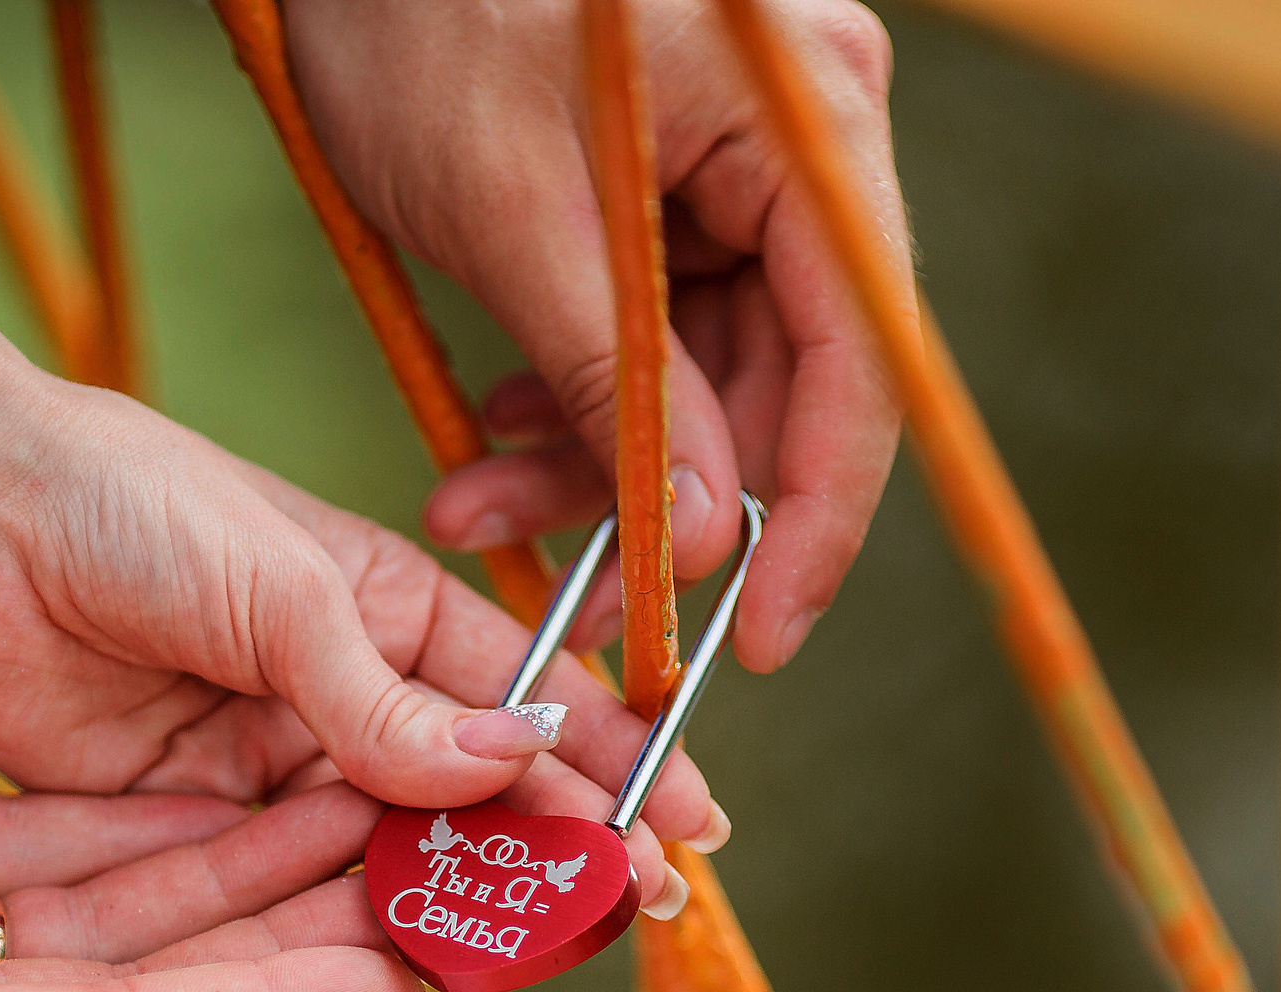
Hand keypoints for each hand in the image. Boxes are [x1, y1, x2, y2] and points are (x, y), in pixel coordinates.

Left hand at [0, 365, 723, 906]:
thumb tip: (516, 767)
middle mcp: (342, 691)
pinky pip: (283, 885)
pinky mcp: (187, 820)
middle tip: (641, 912)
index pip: (526, 693)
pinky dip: (341, 920)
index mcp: (388, 606)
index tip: (694, 824)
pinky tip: (408, 959)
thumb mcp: (280, 589)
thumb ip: (386, 697)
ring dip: (459, 895)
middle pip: (469, 790)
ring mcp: (269, 761)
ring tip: (545, 947)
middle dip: (553, 847)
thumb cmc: (131, 506)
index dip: (613, 759)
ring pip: (385, 848)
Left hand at [287, 0, 907, 670]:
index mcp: (806, 116)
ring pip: (705, 372)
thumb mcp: (515, 217)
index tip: (759, 640)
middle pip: (784, 376)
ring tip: (474, 504)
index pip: (862, 358)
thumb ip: (621, 384)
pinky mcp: (676, 186)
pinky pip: (653, 329)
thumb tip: (709, 539)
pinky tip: (497, 429)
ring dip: (596, 458)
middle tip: (572, 598)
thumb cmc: (418, 14)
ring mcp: (743, 162)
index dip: (816, 516)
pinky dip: (579, 393)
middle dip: (666, 497)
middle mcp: (803, 140)